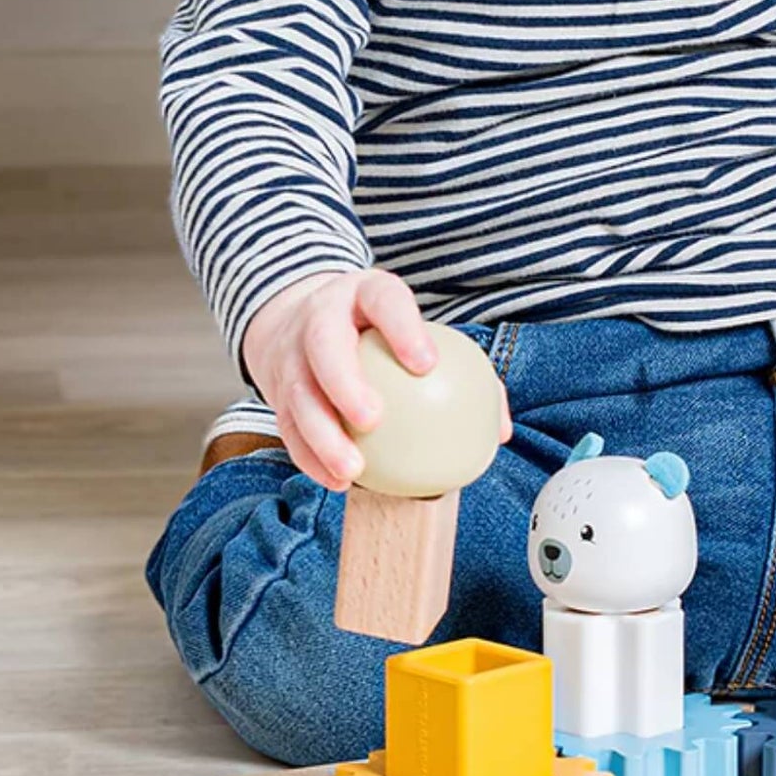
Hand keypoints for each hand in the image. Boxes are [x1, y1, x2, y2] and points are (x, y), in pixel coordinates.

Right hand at [240, 267, 513, 489]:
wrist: (299, 319)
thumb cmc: (378, 332)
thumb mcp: (412, 330)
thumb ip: (461, 370)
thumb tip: (499, 429)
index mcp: (364, 294)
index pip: (384, 299)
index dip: (403, 327)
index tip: (426, 364)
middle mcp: (321, 316)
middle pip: (325, 343)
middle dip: (345, 381)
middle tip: (374, 418)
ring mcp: (292, 352)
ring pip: (298, 392)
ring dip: (323, 434)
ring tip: (354, 467)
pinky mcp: (275, 389)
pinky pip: (287, 425)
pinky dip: (310, 456)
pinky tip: (338, 481)